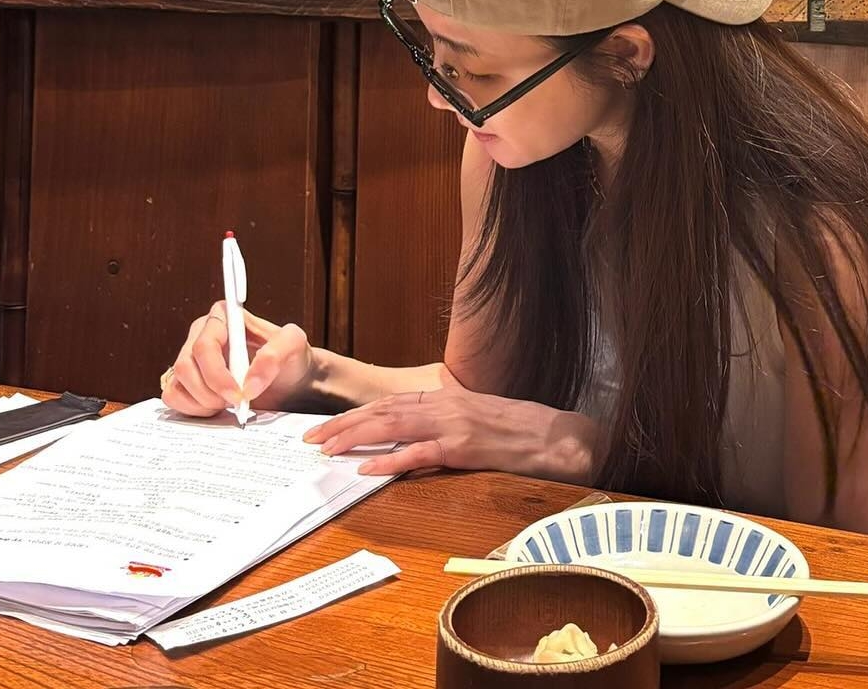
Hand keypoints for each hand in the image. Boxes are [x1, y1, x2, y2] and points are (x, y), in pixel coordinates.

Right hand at [160, 303, 314, 417]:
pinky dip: (192, 409)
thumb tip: (248, 384)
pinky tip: (216, 408)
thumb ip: (275, 355)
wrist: (289, 382)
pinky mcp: (185, 381)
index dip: (217, 374)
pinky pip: (173, 397)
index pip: (205, 345)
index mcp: (223, 317)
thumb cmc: (289, 357)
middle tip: (238, 403)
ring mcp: (190, 358)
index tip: (239, 394)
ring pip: (177, 383)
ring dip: (202, 402)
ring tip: (229, 404)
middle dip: (211, 392)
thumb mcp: (294, 346)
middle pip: (186, 366)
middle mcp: (201, 334)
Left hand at [304, 372, 506, 476]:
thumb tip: (418, 428)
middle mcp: (444, 405)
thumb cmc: (519, 429)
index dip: (355, 413)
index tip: (326, 426)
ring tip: (327, 450)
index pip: (389, 402)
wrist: (556, 436)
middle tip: (311, 438)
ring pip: (393, 427)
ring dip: (356, 438)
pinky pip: (420, 453)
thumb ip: (447, 418)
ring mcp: (453, 425)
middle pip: (383, 410)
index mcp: (445, 397)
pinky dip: (390, 461)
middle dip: (343, 424)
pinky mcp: (464, 448)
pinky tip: (367, 470)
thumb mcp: (477, 416)